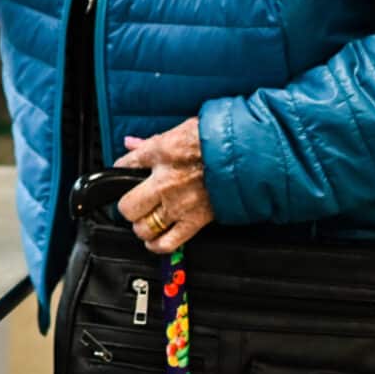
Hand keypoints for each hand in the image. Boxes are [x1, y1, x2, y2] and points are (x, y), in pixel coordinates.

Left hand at [115, 119, 215, 255]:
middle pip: (127, 205)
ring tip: (146, 222)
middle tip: (134, 205)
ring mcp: (179, 203)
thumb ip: (154, 140)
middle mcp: (165, 180)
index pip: (124, 166)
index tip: (123, 176)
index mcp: (161, 152)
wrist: (253, 152)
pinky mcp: (196, 219)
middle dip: (128, 206)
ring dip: (142, 227)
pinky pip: (167, 242)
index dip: (120, 172)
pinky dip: (157, 245)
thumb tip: (133, 142)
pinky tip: (155, 241)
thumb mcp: (185, 128)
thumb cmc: (223, 138)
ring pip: (143, 227)